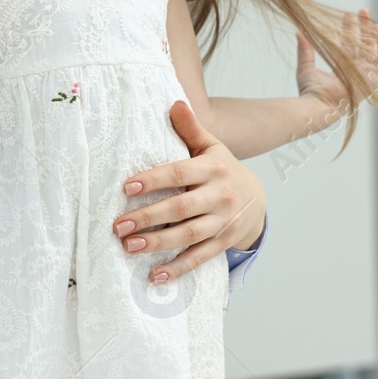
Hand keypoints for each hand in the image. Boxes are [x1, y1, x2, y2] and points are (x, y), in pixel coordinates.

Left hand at [113, 100, 266, 282]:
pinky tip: (154, 276)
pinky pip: (200, 258)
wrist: (258, 198)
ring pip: (189, 235)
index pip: (180, 173)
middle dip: (148, 217)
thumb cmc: (222, 170)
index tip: (127, 186)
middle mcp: (220, 196)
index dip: (154, 180)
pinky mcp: (224, 243)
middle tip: (118, 225)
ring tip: (130, 247)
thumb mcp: (211, 147)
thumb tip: (175, 102)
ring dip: (158, 243)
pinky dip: (178, 268)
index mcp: (213, 169)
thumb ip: (191, 129)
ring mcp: (224, 222)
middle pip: (181, 208)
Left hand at [296, 8, 377, 118]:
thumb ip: (305, 50)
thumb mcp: (306, 67)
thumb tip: (299, 32)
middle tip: (363, 10)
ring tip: (373, 23)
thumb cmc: (311, 91)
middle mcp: (358, 72)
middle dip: (366, 27)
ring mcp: (368, 77)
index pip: (352, 45)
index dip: (351, 29)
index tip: (347, 14)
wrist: (317, 104)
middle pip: (367, 45)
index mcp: (345, 68)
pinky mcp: (375, 83)